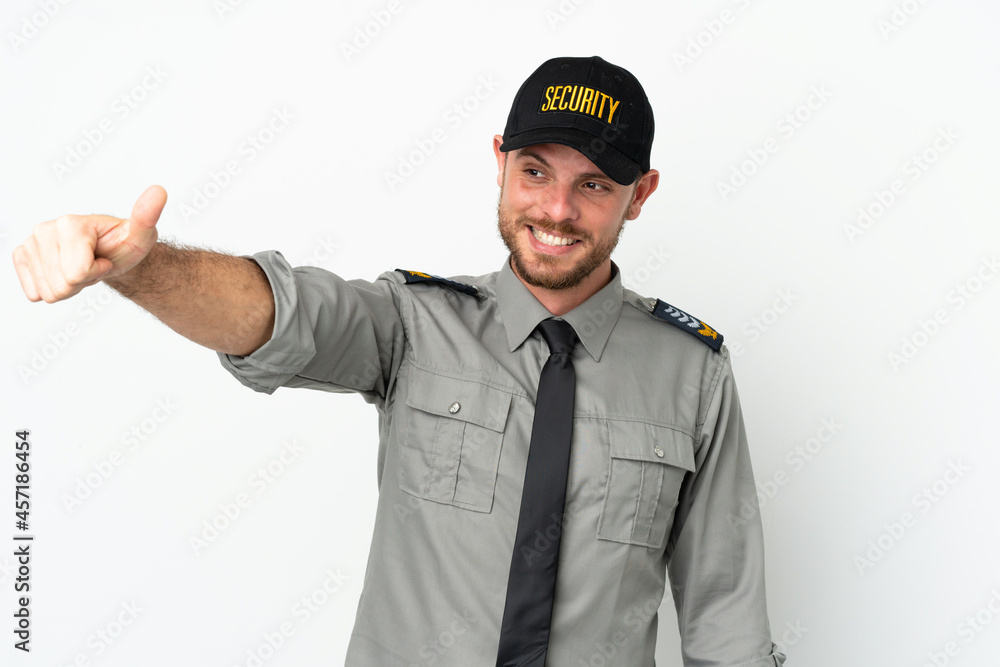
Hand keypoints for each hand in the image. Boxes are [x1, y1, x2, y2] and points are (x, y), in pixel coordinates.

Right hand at [12, 185, 166, 302]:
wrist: (110, 251)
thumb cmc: (124, 244)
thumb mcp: (141, 234)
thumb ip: (147, 216)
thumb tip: (159, 191)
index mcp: (70, 224)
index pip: (78, 274)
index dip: (98, 272)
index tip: (104, 258)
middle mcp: (44, 229)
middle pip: (62, 286)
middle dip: (83, 282)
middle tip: (93, 263)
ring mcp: (30, 242)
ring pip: (50, 293)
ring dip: (70, 286)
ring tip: (81, 266)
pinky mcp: (22, 256)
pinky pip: (35, 293)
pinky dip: (53, 289)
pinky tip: (65, 271)